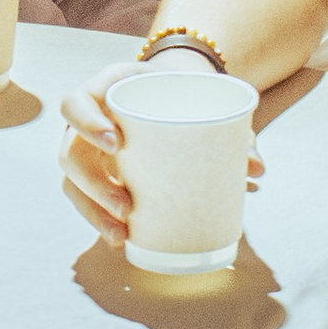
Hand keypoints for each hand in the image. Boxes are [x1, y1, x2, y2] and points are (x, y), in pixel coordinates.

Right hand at [57, 54, 259, 245]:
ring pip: (72, 183)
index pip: (76, 103)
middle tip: (126, 204)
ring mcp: (87, 148)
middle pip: (69, 152)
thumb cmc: (184, 91)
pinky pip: (85, 199)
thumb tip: (257, 168)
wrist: (175, 89)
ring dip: (93, 210)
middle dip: (93, 184)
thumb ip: (231, 129)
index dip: (87, 123)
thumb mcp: (201, 96)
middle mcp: (88, 120)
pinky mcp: (95, 172)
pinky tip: (118, 239)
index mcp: (107, 90)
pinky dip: (99, 220)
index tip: (116, 143)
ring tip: (122, 232)